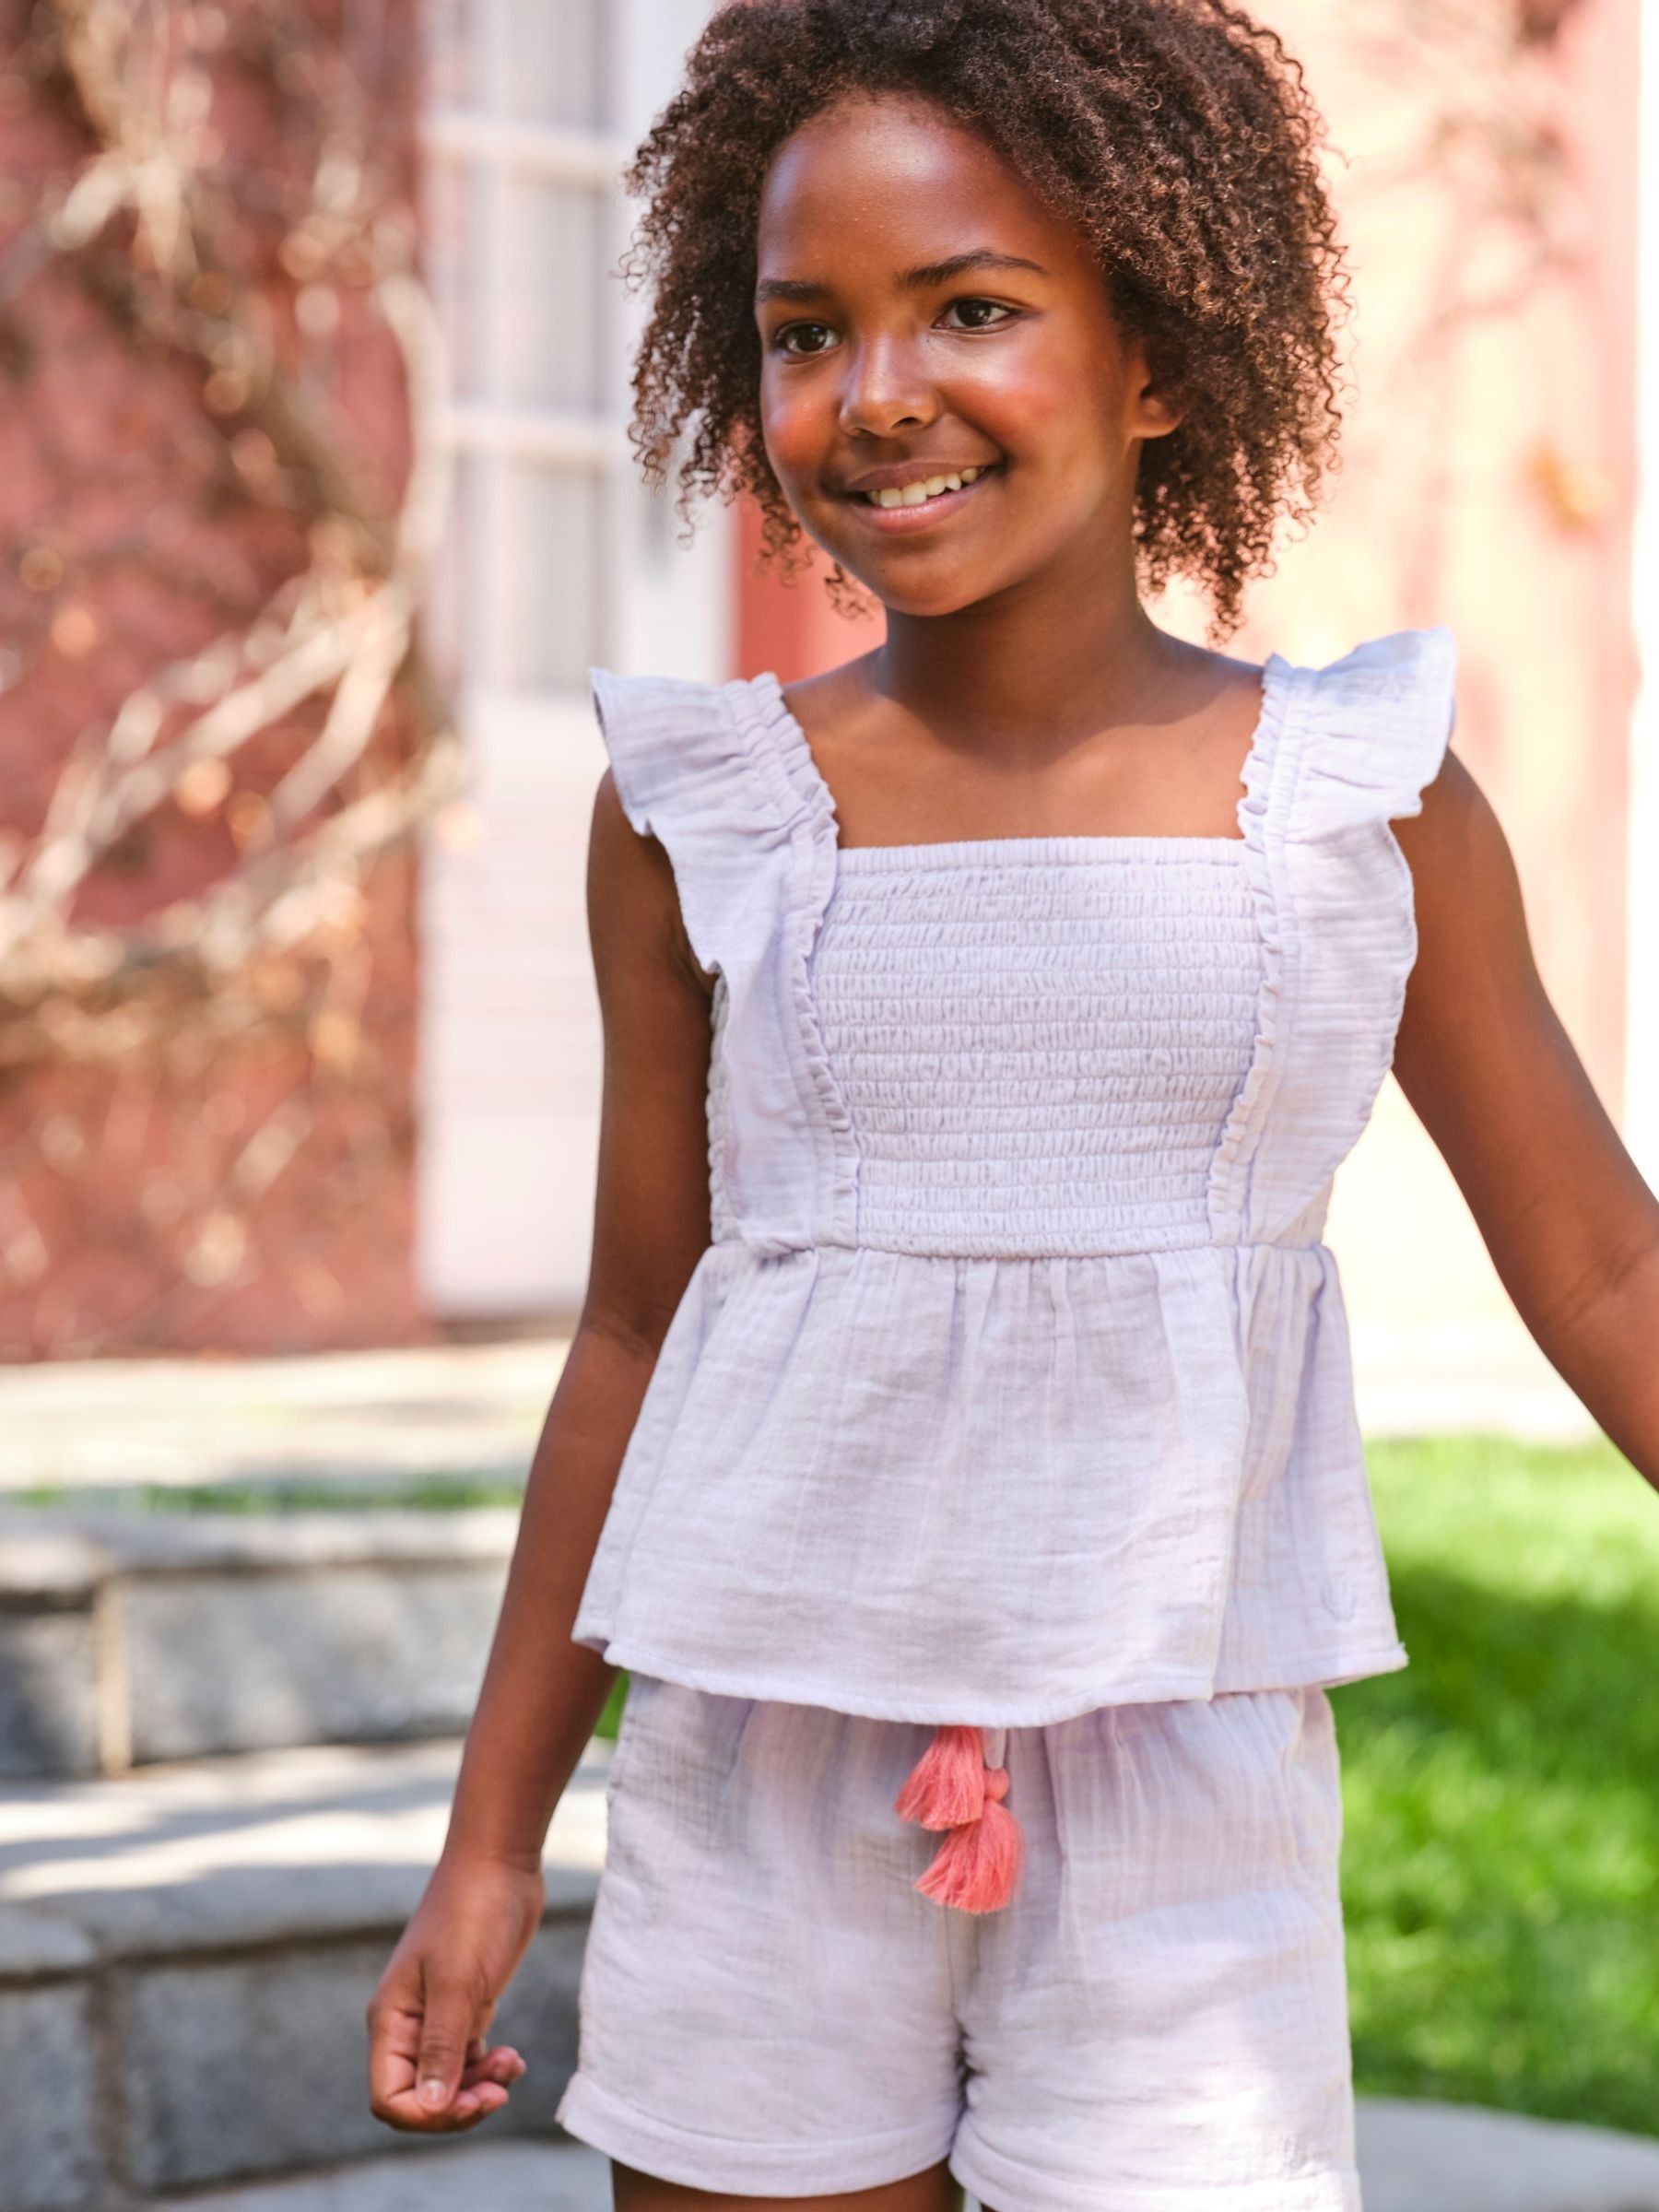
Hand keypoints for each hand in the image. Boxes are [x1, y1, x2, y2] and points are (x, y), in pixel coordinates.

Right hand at [366, 1852, 545, 2131]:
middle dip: (457, 2107)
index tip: (472, 2099)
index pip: (390, 2098)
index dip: (427, 2115)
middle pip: (420, 2098)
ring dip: (478, 2089)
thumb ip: (443, 2046)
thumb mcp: (458, 1982)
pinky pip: (468, 2061)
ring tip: (512, 2066)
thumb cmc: (472, 1913)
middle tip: (498, 2093)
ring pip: (447, 2083)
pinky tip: (514, 2059)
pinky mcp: (465, 2007)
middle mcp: (408, 2025)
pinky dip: (489, 2069)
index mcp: (390, 2021)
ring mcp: (436, 2017)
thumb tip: (431, 2109)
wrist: (500, 1863)